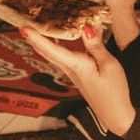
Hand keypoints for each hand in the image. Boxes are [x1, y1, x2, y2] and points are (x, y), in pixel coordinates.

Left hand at [20, 25, 135, 136]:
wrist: (115, 115)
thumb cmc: (114, 92)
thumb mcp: (110, 65)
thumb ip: (96, 46)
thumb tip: (86, 28)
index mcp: (77, 66)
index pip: (52, 50)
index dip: (37, 38)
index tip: (23, 28)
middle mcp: (70, 69)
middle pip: (48, 51)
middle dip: (35, 38)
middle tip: (25, 24)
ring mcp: (73, 73)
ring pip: (55, 54)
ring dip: (47, 40)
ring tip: (42, 25)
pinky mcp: (79, 74)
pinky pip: (66, 56)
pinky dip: (62, 44)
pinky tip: (68, 35)